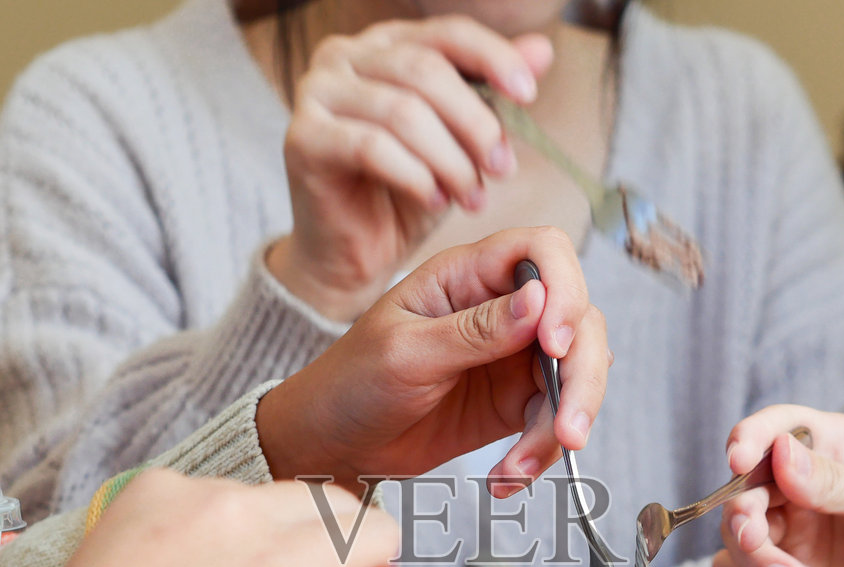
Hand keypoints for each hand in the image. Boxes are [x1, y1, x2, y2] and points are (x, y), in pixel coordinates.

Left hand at [257, 226, 609, 497]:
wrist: (332, 443)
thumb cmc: (352, 382)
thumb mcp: (405, 352)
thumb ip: (474, 330)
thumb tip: (539, 301)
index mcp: (468, 274)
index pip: (545, 251)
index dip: (566, 289)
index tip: (555, 343)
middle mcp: (502, 308)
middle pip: (578, 320)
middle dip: (582, 377)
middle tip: (566, 431)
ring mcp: (513, 357)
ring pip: (576, 374)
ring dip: (562, 425)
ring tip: (517, 470)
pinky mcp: (515, 403)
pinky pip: (552, 422)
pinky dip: (539, 454)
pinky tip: (505, 479)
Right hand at [269, 16, 552, 320]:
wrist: (351, 255)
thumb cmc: (405, 194)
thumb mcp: (460, 142)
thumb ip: (492, 94)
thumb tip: (541, 52)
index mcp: (384, 45)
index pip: (446, 33)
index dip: (492, 58)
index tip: (528, 96)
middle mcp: (344, 56)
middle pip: (426, 70)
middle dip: (474, 123)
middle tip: (502, 169)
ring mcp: (316, 93)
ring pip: (402, 111)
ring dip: (449, 159)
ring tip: (471, 197)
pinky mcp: (302, 138)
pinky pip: (371, 147)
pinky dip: (414, 176)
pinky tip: (435, 201)